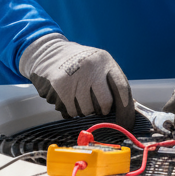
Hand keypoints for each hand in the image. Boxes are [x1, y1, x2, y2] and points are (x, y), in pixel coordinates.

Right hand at [19, 33, 134, 128]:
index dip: (126, 110)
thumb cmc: (77, 62)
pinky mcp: (60, 86)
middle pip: (105, 103)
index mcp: (104, 60)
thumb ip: (111, 83)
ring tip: (77, 96)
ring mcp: (75, 76)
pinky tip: (67, 97)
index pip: (122, 88)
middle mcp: (91, 66)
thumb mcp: (97, 64)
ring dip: (83, 110)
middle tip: (95, 106)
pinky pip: (71, 111)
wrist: (47, 52)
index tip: (125, 123)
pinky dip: (70, 110)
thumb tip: (127, 112)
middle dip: (101, 110)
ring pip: (87, 110)